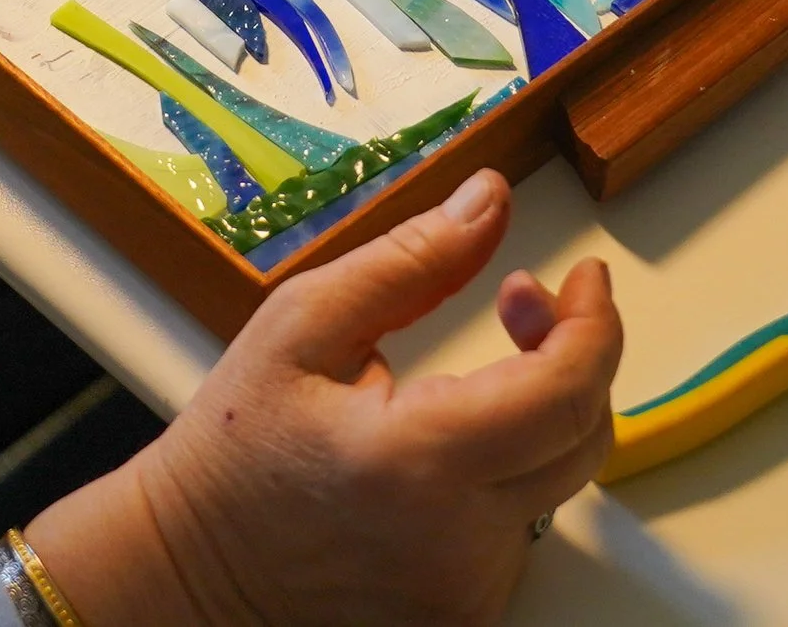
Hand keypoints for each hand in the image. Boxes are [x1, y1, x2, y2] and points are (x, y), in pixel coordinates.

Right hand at [25, 169, 619, 626]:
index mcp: (420, 462)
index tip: (585, 275)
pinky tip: (454, 439)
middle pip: (584, 435)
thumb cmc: (234, 446)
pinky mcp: (467, 613)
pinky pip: (525, 524)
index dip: (594, 322)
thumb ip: (409, 259)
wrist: (193, 572)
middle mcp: (461, 543)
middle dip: (575, 351)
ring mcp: (470, 591)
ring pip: (561, 480)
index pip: (565, 390)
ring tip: (475, 367)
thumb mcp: (302, 322)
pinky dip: (512, 467)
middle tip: (522, 300)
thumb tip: (489, 202)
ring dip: (542, 408)